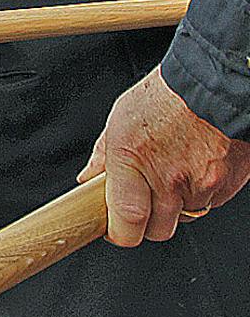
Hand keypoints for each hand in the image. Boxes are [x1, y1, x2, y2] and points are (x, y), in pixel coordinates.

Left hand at [77, 66, 249, 246]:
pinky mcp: (228, 183)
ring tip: (174, 172)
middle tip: (144, 201)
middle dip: (149, 222)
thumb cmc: (167, 96)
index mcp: (133, 162)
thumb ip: (104, 155)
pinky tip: (196, 167)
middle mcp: (169, 178)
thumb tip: (88, 178)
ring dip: (178, 204)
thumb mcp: (121, 119)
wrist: (215, 83)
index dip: (120, 233)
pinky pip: (212, 202)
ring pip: (186, 216)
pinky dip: (203, 192)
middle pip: (158, 231)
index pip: (126, 223)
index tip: (115, 228)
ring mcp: (202, 183)